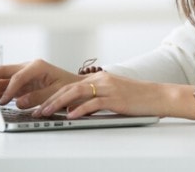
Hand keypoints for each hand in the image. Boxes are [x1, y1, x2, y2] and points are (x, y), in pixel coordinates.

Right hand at [0, 59, 81, 108]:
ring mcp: (24, 74)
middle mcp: (28, 67)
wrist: (76, 86)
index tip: (2, 101)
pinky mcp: (22, 82)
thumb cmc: (69, 86)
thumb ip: (38, 97)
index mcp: (37, 66)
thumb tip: (19, 102)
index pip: (17, 77)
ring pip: (2, 77)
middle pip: (4, 70)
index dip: (8, 90)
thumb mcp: (56, 92)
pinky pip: (6, 85)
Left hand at [33, 71, 194, 119]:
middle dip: (48, 99)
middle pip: (68, 88)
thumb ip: (95, 99)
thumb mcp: (113, 95)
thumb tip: (75, 110)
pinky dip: (79, 110)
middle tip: (35, 110)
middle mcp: (101, 79)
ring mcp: (108, 88)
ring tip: (46, 112)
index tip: (38, 105)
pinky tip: (70, 116)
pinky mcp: (115, 98)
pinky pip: (93, 103)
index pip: (69, 85)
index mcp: (99, 78)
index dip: (51, 95)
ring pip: (76, 93)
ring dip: (57, 104)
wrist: (159, 96)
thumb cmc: (137, 98)